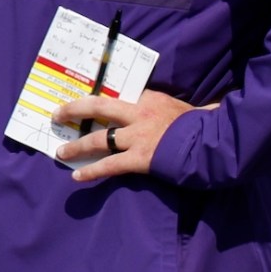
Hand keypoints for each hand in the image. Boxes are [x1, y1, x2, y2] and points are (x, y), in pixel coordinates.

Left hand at [53, 88, 202, 182]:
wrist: (213, 143)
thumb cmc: (205, 125)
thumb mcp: (188, 107)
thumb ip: (175, 106)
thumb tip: (189, 107)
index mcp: (150, 98)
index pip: (120, 95)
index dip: (102, 101)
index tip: (87, 103)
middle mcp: (138, 114)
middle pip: (98, 107)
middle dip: (74, 110)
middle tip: (58, 114)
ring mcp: (136, 137)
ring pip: (98, 139)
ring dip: (77, 146)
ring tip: (61, 152)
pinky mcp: (138, 158)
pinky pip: (109, 166)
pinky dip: (92, 171)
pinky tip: (77, 176)